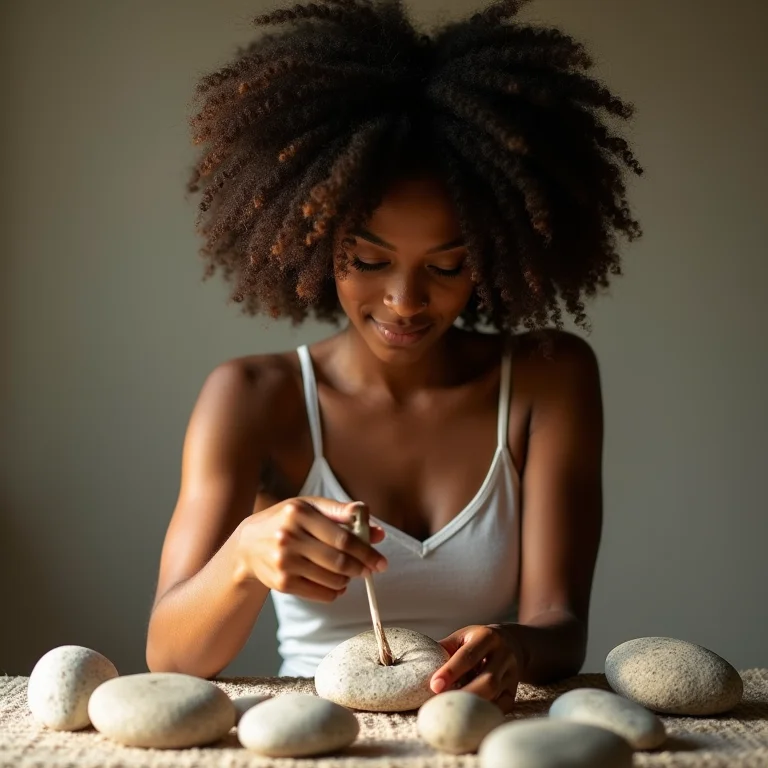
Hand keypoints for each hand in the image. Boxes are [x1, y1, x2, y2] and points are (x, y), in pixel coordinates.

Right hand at [235, 497, 386, 601]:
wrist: (248, 545)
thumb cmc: (288, 521)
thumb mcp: (311, 507)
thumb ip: (344, 514)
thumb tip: (378, 532)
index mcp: (299, 513)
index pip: (343, 538)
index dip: (366, 551)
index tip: (381, 561)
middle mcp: (289, 537)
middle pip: (339, 561)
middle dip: (361, 568)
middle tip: (370, 570)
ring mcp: (284, 562)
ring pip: (332, 580)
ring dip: (348, 579)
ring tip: (348, 573)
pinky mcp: (282, 583)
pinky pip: (321, 594)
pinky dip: (335, 592)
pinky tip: (336, 584)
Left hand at [430, 624, 522, 713]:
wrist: (512, 642)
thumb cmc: (476, 640)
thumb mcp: (462, 636)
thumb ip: (444, 649)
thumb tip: (421, 666)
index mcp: (487, 636)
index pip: (468, 656)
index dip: (450, 672)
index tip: (434, 685)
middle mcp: (503, 654)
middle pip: (487, 680)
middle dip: (465, 694)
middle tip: (442, 703)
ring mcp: (512, 673)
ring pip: (495, 694)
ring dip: (473, 704)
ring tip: (453, 711)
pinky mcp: (513, 690)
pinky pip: (502, 706)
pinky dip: (485, 712)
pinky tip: (469, 715)